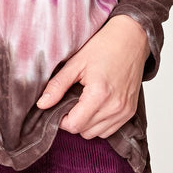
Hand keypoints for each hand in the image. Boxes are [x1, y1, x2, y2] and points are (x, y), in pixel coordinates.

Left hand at [36, 15, 149, 138]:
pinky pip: (110, 130)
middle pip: (84, 132)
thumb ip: (58, 85)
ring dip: (87, 123)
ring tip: (84, 101)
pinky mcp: (130, 112)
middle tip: (71, 99)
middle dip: (73, 119)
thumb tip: (42, 104)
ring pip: (97, 134)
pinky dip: (100, 123)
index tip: (59, 105)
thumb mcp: (76, 63)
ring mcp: (125, 111)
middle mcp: (114, 107)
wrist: (131, 39)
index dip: (61, 119)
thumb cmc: (104, 46)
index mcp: (99, 94)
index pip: (74, 125)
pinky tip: (96, 105)